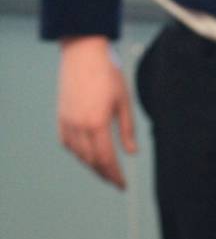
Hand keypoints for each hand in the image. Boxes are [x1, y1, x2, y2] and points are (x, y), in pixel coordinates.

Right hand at [58, 36, 136, 187]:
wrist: (83, 53)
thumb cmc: (108, 74)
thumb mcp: (124, 102)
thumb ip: (128, 130)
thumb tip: (132, 153)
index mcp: (98, 123)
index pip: (107, 159)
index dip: (115, 176)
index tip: (123, 186)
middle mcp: (79, 125)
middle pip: (92, 161)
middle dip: (105, 174)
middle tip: (115, 181)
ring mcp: (67, 121)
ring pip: (78, 154)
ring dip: (92, 165)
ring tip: (104, 170)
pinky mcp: (61, 115)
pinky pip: (67, 142)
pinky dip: (77, 152)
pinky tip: (86, 154)